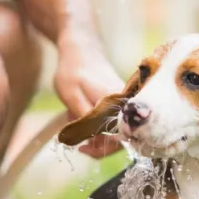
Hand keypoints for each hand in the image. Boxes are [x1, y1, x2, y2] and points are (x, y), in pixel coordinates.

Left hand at [54, 30, 124, 158]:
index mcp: (117, 105)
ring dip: (95, 134)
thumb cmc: (73, 70)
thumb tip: (94, 140)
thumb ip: (85, 119)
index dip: (101, 148)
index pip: (119, 138)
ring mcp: (125, 106)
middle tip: (77, 144)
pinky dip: (96, 125)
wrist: (81, 49)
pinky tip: (81, 115)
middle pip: (121, 138)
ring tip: (75, 120)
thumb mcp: (72, 96)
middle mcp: (126, 106)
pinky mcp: (121, 105)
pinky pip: (113, 123)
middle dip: (98, 145)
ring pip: (116, 132)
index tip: (82, 148)